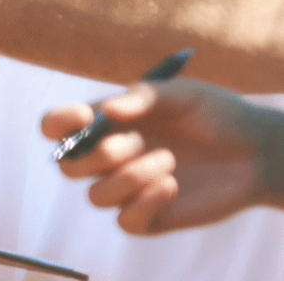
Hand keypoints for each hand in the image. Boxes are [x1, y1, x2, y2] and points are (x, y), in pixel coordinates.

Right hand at [41, 80, 281, 234]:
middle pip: (68, 166)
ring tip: (168, 161)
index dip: (58, 123)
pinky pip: (126, 222)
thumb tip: (105, 111)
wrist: (255, 151)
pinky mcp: (151, 217)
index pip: (58, 126)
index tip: (84, 115)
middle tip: (137, 140)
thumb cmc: (214, 113)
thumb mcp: (181, 93)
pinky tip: (171, 185)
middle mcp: (112, 156)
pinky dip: (143, 204)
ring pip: (97, 196)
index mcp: (108, 121)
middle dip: (96, 155)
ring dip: (128, 178)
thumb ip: (142, 97)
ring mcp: (129, 189)